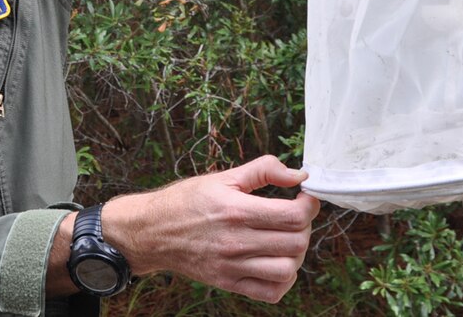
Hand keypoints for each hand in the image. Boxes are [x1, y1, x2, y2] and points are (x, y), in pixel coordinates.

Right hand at [103, 155, 319, 302]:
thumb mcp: (224, 177)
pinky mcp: (228, 283)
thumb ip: (264, 170)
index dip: (309, 206)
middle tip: (295, 216)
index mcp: (236, 210)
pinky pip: (271, 292)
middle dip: (304, 227)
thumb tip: (299, 175)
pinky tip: (275, 261)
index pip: (293, 216)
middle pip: (296, 243)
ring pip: (287, 270)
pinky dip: (282, 280)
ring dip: (295, 254)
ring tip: (285, 240)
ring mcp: (232, 267)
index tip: (305, 198)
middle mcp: (236, 241)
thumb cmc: (188, 200)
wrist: (152, 231)